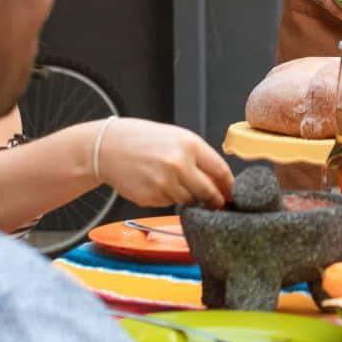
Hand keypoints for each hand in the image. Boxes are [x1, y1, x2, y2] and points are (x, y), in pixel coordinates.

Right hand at [93, 119, 233, 207]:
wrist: (107, 147)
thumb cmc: (144, 140)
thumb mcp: (177, 138)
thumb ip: (200, 158)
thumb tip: (222, 183)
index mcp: (190, 145)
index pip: (221, 172)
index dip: (230, 187)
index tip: (234, 195)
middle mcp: (179, 165)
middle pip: (209, 193)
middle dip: (215, 201)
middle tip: (217, 204)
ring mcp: (164, 183)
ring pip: (189, 201)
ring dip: (188, 197)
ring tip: (172, 181)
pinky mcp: (151, 198)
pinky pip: (170, 203)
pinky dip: (168, 198)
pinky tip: (155, 183)